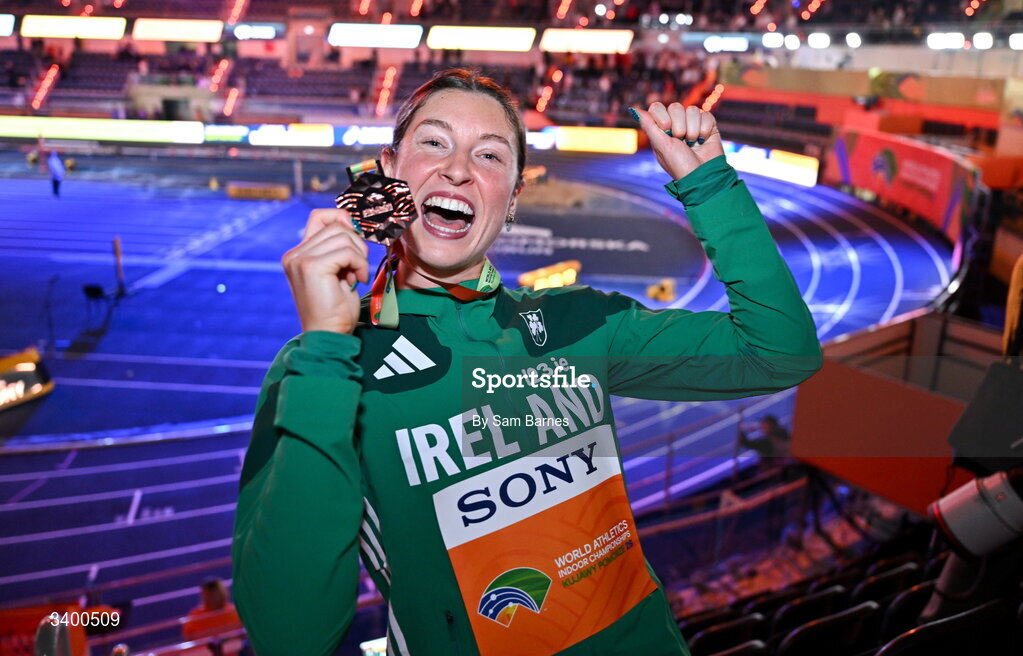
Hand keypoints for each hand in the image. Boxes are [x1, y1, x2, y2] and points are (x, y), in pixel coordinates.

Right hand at [281, 208, 368, 334]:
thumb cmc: (335, 309)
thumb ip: (339, 249)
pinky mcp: (311, 267)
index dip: (342, 219)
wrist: (328, 335)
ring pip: (343, 236)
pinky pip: (346, 252)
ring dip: (359, 256)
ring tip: (357, 276)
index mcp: (298, 254)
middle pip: (336, 226)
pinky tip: (358, 280)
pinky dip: (359, 264)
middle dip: (357, 244)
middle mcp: (294, 254)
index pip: (319, 217)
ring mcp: (300, 259)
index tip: (357, 237)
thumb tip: (354, 225)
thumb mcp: (338, 272)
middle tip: (359, 267)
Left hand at [632, 102, 724, 180]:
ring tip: (692, 143)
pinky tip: (703, 140)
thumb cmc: (679, 165)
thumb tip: (634, 109)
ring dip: (693, 129)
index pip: (657, 107)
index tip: (667, 131)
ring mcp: (692, 123)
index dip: (662, 116)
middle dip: (679, 126)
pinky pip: (706, 115)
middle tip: (681, 140)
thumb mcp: (662, 146)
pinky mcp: (707, 125)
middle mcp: (676, 124)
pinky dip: (704, 129)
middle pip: (675, 107)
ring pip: (692, 110)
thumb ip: (649, 126)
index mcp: (661, 129)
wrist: (703, 175)